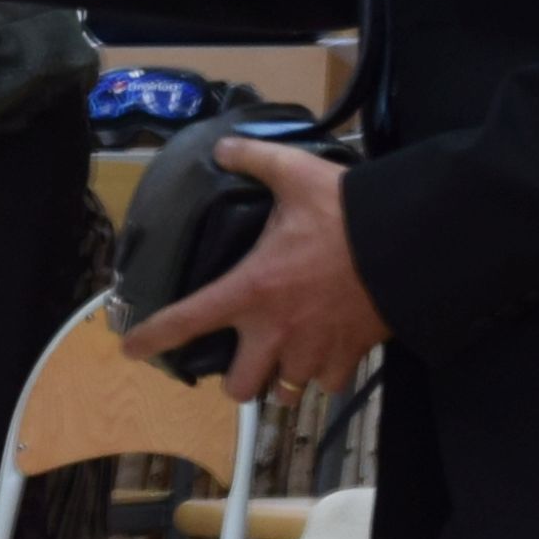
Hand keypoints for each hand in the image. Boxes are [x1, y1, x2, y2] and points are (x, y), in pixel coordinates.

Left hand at [118, 133, 381, 402]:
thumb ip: (254, 159)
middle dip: (238, 379)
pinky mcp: (348, 357)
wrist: (406, 242)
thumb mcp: (295, 173)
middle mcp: (275, 331)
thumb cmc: (344, 212)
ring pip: (284, 391)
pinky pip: (328, 385)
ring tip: (288, 357)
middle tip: (244, 358)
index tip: (132, 347)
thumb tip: (223, 146)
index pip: (187, 320)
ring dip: (282, 377)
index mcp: (250, 289)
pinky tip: (327, 354)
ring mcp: (313, 351)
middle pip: (239, 388)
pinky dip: (326, 375)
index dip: (152, 337)